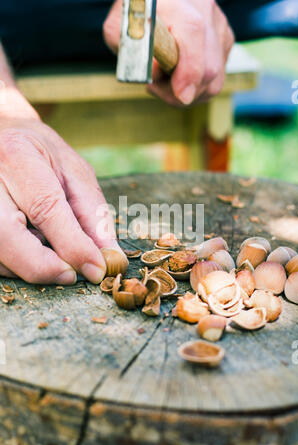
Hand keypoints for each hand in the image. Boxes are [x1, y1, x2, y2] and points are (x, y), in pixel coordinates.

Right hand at [0, 108, 120, 284]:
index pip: (45, 208)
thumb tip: (109, 257)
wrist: (5, 137)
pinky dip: (16, 264)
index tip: (95, 268)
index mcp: (17, 156)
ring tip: (54, 255)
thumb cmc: (44, 156)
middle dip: (42, 265)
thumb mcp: (76, 174)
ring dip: (29, 267)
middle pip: (7, 235)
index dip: (72, 244)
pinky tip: (33, 249)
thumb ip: (93, 214)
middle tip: (71, 275)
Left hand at [103, 0, 234, 105]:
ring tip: (164, 81)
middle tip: (154, 87)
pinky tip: (177, 77)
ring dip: (188, 93)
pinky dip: (195, 88)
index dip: (190, 71)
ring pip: (215, 79)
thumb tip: (157, 73)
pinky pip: (215, 79)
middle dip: (181, 92)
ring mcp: (219, 28)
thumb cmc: (133, 16)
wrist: (149, 5)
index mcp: (179, 2)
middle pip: (209, 67)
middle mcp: (206, 12)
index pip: (193, 34)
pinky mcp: (224, 42)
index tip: (180, 95)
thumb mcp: (118, 30)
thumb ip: (133, 51)